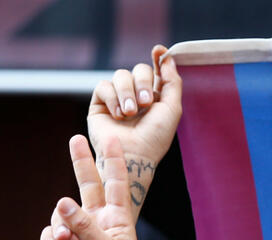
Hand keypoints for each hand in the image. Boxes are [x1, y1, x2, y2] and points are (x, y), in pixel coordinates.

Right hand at [40, 135, 141, 239]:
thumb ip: (85, 226)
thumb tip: (63, 202)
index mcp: (118, 221)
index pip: (117, 185)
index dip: (114, 162)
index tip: (112, 139)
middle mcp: (99, 224)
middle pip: (88, 187)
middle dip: (82, 164)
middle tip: (76, 139)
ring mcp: (81, 236)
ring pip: (61, 216)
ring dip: (59, 228)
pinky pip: (51, 237)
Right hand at [88, 46, 181, 178]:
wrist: (133, 155)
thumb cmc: (155, 137)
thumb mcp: (172, 109)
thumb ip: (172, 81)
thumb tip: (167, 56)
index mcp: (155, 97)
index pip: (156, 71)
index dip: (158, 59)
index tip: (158, 51)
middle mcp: (136, 96)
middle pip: (139, 70)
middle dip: (142, 82)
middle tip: (145, 104)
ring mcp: (118, 99)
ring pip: (120, 75)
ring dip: (127, 93)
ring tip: (130, 113)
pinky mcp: (100, 104)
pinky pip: (103, 86)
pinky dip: (112, 99)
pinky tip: (118, 116)